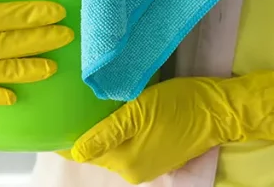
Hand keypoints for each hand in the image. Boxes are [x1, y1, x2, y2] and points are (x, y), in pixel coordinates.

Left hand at [65, 53, 273, 183]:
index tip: (53, 115)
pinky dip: (114, 131)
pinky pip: (124, 144)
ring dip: (97, 130)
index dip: (65, 136)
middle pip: (95, 149)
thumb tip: (77, 152)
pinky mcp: (156, 154)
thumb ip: (106, 134)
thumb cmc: (178, 106)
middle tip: (65, 103)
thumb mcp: (138, 113)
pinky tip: (109, 113)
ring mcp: (145, 164)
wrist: (219, 109)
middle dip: (81, 131)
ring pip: (109, 146)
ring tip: (82, 105)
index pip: (82, 151)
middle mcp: (133, 169)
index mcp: (126, 162)